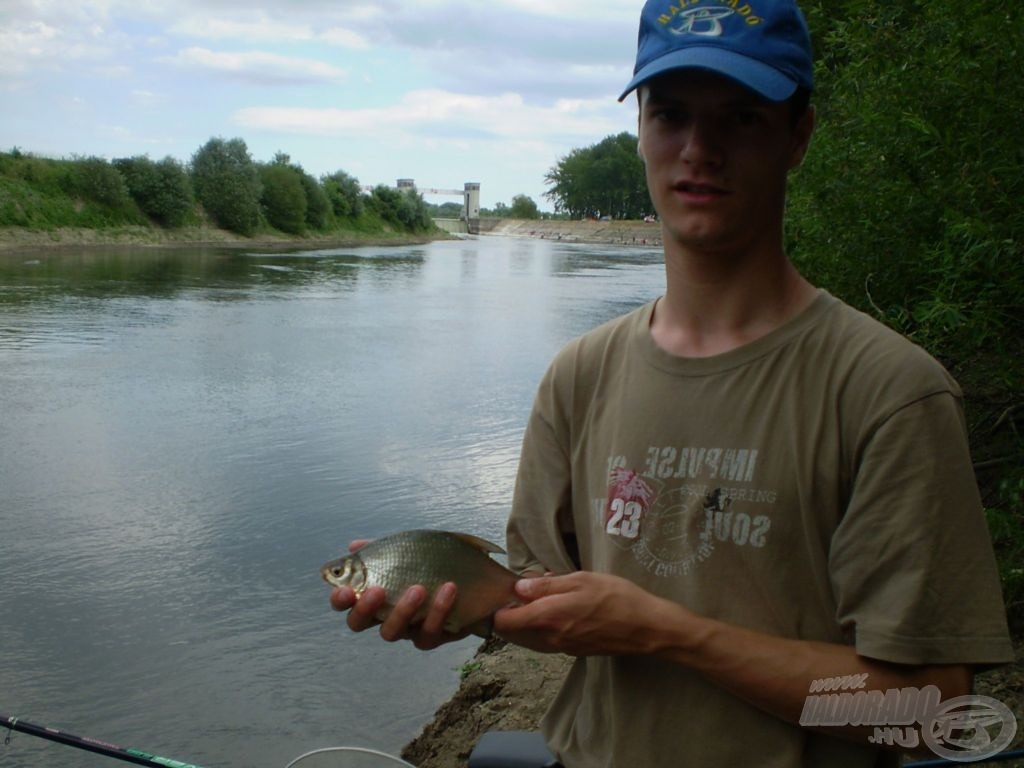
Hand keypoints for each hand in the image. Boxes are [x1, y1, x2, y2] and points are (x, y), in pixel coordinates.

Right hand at [328, 540, 467, 649]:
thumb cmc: (431, 566)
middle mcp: (384, 615)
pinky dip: (438, 610)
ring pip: (392, 632)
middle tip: (377, 591)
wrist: (473, 582)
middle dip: (364, 609)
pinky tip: (449, 589)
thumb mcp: (407, 551)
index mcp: (374, 595)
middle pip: (359, 624)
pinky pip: (428, 632)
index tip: (346, 590)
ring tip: (418, 588)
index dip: (340, 600)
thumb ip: (381, 549)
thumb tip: (353, 545)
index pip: (346, 602)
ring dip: (402, 610)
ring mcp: (406, 629)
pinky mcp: (431, 637)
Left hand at [493, 571, 676, 655]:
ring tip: (540, 598)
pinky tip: (557, 610)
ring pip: (529, 638)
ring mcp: (562, 648)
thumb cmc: (615, 597)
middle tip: (520, 591)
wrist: (646, 628)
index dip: (498, 607)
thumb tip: (518, 588)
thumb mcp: (580, 580)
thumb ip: (546, 586)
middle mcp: (550, 638)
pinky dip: (542, 627)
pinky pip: (546, 640)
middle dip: (510, 614)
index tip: (503, 591)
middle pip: (513, 633)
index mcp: (548, 618)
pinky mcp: (574, 651)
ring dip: (526, 621)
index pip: (504, 622)